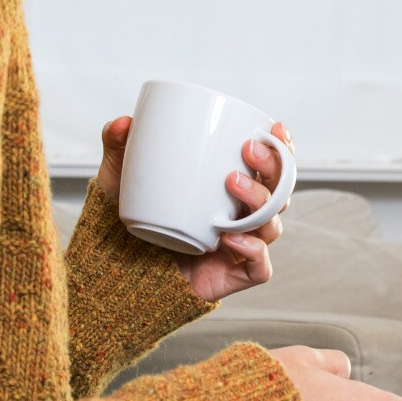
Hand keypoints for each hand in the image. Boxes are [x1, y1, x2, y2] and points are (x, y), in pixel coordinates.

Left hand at [96, 117, 294, 302]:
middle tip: (248, 149)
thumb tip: (122, 123)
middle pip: (279, 192)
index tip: (274, 128)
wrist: (121, 269)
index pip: (271, 168)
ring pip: (271, 225)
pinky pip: (260, 268)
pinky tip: (232, 238)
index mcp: (231, 188)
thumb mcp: (121, 178)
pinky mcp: (234, 276)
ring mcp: (242, 247)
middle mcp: (242, 216)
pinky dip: (253, 251)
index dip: (282, 148)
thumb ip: (119, 147)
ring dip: (259, 200)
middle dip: (273, 167)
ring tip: (231, 182)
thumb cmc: (131, 219)